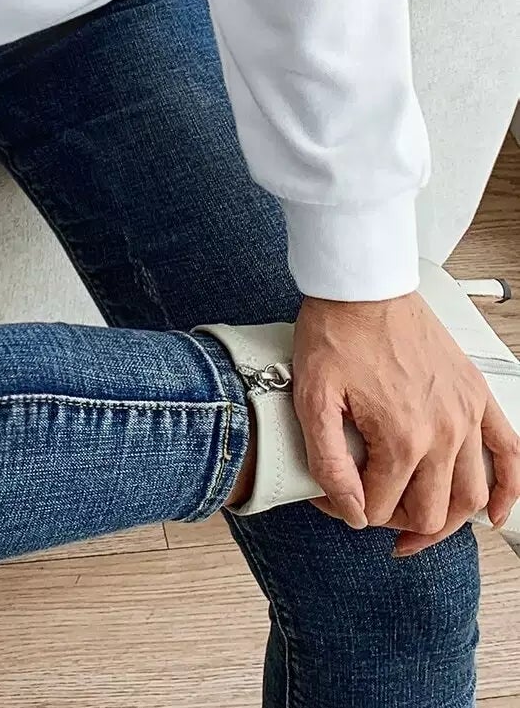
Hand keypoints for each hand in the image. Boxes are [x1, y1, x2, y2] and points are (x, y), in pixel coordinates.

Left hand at [291, 292, 519, 557]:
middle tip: (371, 512)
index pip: (380, 507)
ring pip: (470, 495)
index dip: (350, 510)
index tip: (333, 498)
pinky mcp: (475, 395)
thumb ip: (328, 462)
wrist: (363, 285)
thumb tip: (349, 510)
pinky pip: (509, 452)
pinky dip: (508, 490)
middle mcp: (442, 432)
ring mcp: (465, 414)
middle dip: (396, 522)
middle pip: (429, 512)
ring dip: (447, 520)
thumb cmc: (336, 331)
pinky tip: (494, 513)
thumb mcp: (312, 398)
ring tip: (419, 527)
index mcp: (402, 437)